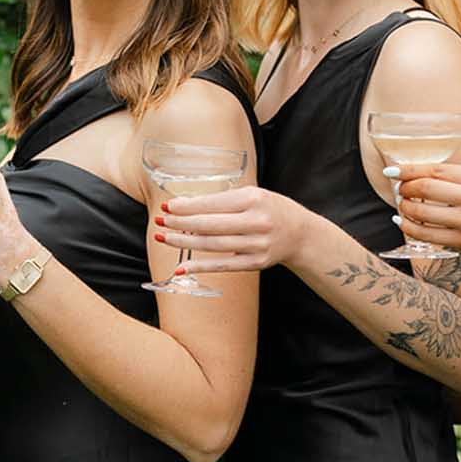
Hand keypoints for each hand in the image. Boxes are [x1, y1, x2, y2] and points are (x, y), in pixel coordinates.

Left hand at [155, 186, 309, 273]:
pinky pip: (222, 265)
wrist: (300, 234)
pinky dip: (200, 267)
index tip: (167, 206)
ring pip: (212, 245)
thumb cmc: (271, 210)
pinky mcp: (255, 262)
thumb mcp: (254, 195)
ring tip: (164, 238)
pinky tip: (181, 266)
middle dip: (180, 223)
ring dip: (184, 242)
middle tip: (160, 221)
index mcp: (254, 199)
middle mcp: (256, 222)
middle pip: (209, 224)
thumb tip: (185, 205)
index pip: (213, 204)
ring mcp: (256, 244)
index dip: (187, 206)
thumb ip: (224, 200)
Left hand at [396, 163, 460, 270]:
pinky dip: (410, 228)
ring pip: (422, 213)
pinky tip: (404, 223)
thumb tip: (422, 174)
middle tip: (398, 189)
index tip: (393, 171)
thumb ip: (460, 178)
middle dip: (404, 188)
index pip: (436, 170)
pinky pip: (427, 235)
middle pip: (425, 188)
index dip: (409, 170)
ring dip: (405, 208)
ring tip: (402, 205)